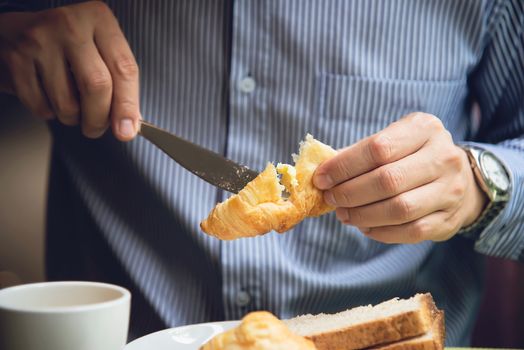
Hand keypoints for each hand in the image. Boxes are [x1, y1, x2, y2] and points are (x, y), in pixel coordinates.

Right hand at [0, 1, 139, 139]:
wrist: (17, 31)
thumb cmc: (68, 44)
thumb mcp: (100, 48)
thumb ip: (118, 81)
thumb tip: (129, 123)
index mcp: (99, 20)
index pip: (123, 68)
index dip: (128, 105)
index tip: (127, 130)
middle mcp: (70, 26)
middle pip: (97, 86)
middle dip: (100, 119)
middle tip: (97, 128)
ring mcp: (40, 41)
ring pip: (68, 104)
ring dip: (73, 118)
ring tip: (72, 107)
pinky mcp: (16, 59)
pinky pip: (41, 106)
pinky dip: (49, 113)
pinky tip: (49, 97)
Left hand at [313, 113, 487, 242]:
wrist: (459, 178)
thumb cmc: (412, 156)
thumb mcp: (392, 140)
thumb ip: (359, 153)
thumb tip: (322, 172)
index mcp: (425, 129)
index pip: (378, 148)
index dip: (344, 166)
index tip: (321, 178)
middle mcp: (443, 157)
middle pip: (388, 180)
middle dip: (350, 193)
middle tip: (330, 198)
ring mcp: (450, 190)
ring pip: (399, 209)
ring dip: (363, 215)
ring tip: (343, 214)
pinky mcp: (449, 219)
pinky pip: (410, 231)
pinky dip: (380, 232)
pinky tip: (364, 226)